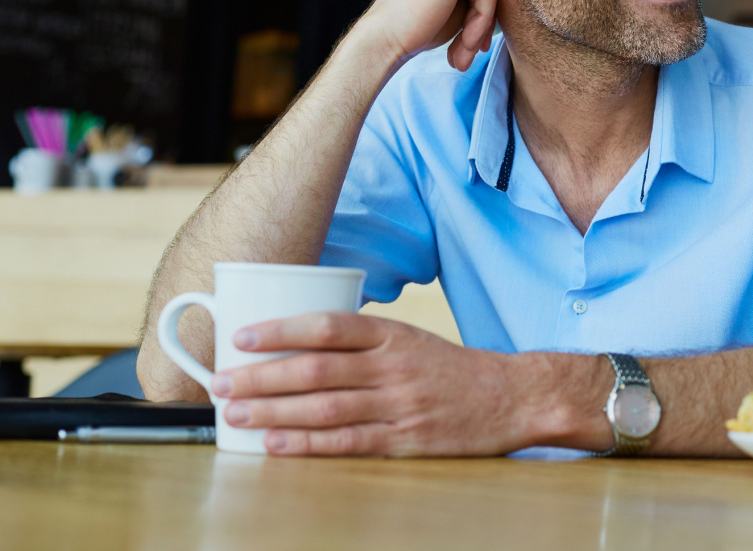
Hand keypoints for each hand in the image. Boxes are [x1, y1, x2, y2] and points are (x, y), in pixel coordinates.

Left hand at [210, 313, 600, 456]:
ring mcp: (401, 405)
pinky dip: (306, 444)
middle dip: (262, 377)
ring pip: (326, 407)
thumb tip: (295, 346)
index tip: (241, 338)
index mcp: (393, 335)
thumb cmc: (452, 370)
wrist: (512, 396)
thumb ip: (361, 342)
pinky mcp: (406, 440)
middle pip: (318, 370)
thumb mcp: (410, 340)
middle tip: (221, 383)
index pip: (329, 326)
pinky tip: (274, 443)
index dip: (282, 331)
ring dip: (273, 411)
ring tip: (234, 415)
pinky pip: (347, 443)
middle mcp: (394, 367)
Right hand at [357, 0, 498, 71]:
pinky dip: (481, 24)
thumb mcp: (458, 7)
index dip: (484, 13)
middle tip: (469, 53)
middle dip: (484, 22)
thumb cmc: (417, 28)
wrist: (386, 39)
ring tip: (463, 55)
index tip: (474, 45)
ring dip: (481, 28)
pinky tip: (465, 44)